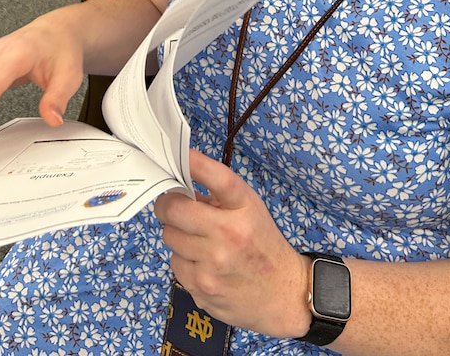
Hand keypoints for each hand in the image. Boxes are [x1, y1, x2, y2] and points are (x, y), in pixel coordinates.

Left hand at [154, 150, 310, 338]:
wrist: (282, 295)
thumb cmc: (262, 245)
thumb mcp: (249, 211)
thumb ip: (217, 197)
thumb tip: (177, 184)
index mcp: (244, 208)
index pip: (218, 178)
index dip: (195, 164)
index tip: (180, 154)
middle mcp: (229, 234)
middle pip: (174, 209)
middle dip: (167, 204)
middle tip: (171, 205)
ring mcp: (213, 263)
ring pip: (169, 236)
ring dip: (177, 233)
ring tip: (196, 238)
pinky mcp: (201, 287)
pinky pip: (175, 263)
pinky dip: (183, 260)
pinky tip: (202, 263)